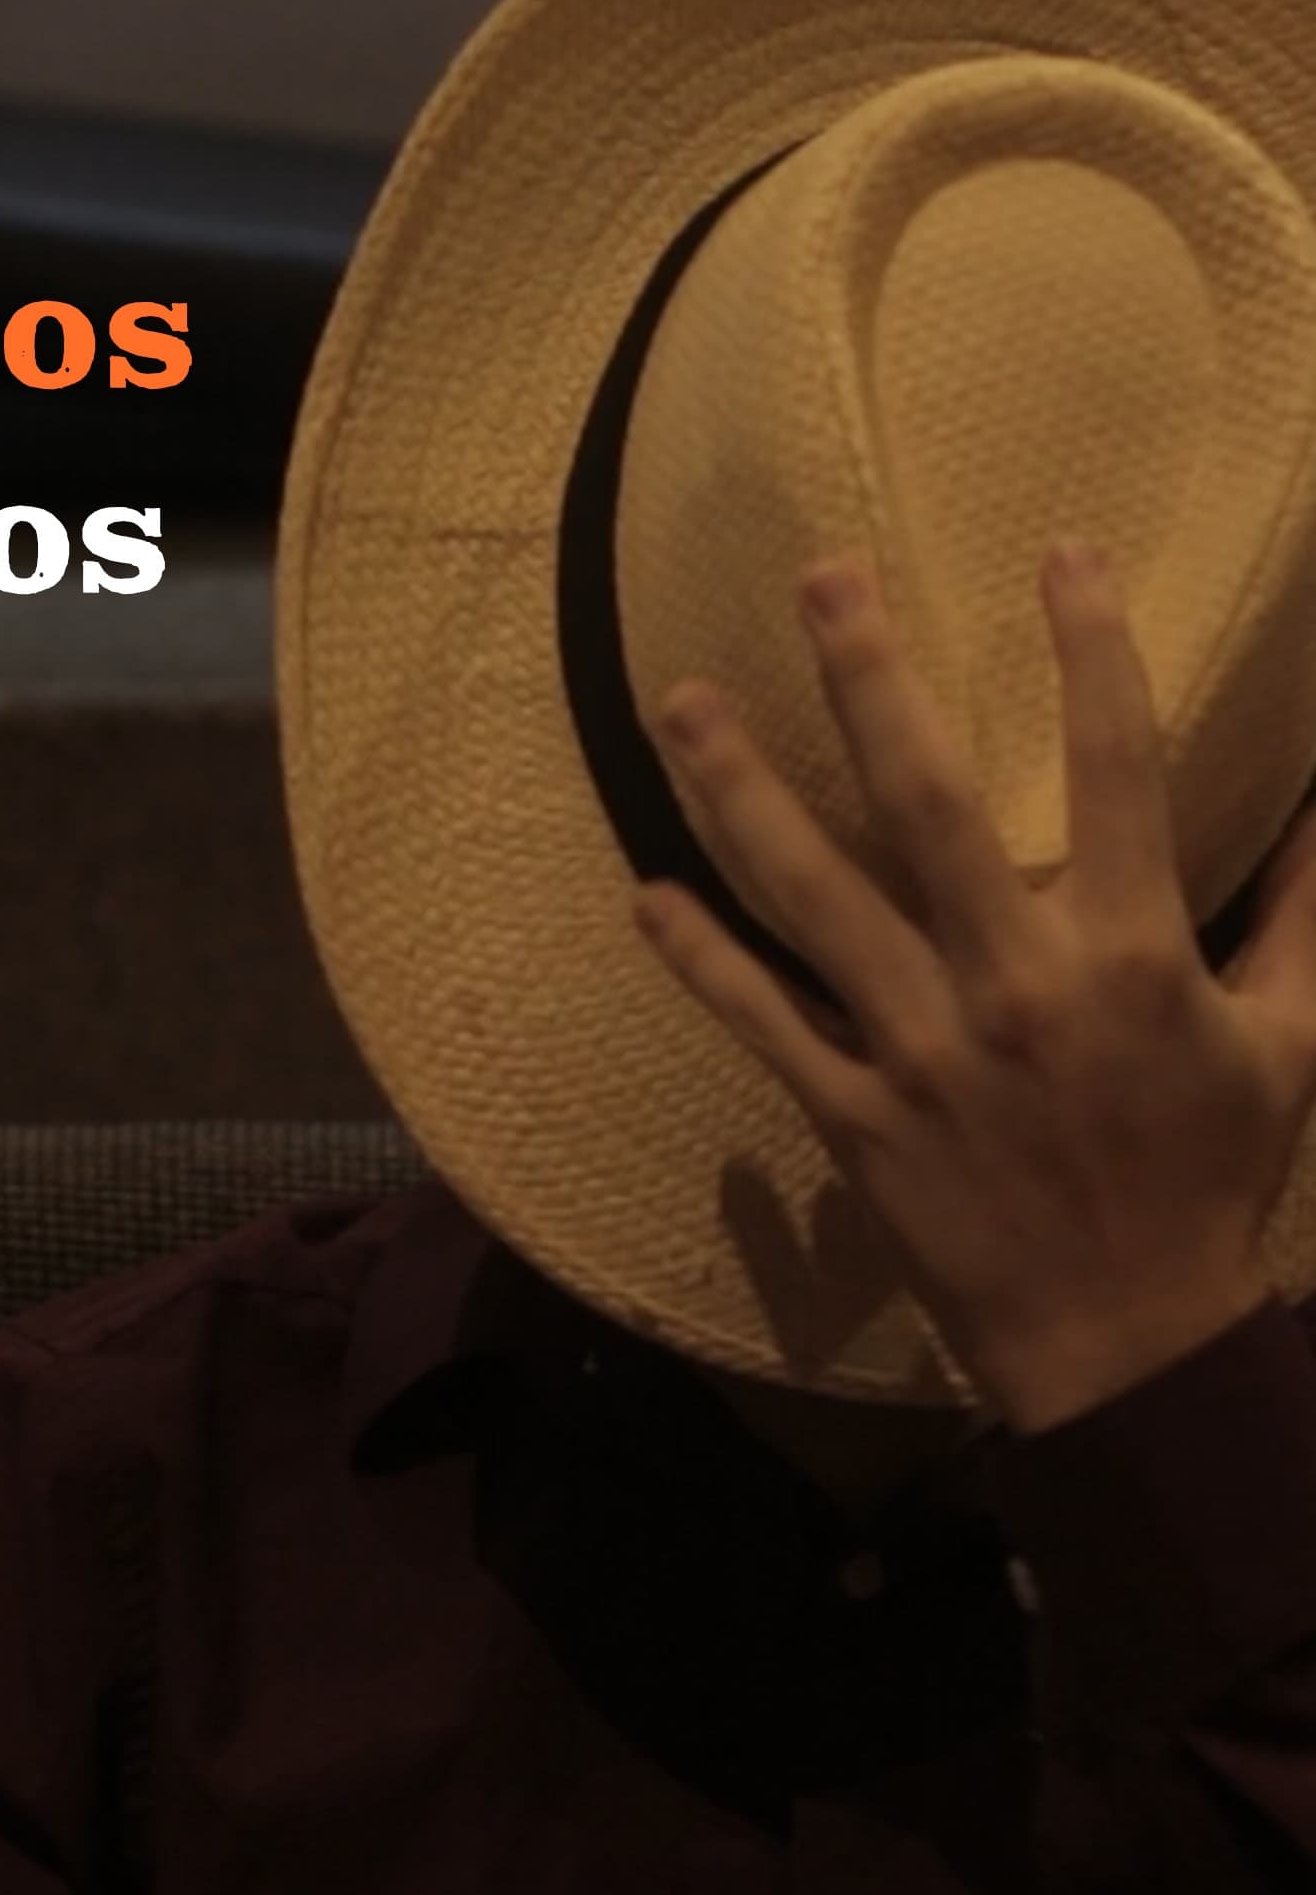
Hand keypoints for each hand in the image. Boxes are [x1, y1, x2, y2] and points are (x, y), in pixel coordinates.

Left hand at [632, 542, 1315, 1431]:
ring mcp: (921, 1052)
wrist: (1129, 1343)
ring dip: (739, 795)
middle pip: (927, 801)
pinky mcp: (855, 1119)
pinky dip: (700, 961)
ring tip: (681, 702)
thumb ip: (1308, 912)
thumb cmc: (1211, 1184)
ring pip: (813, 899)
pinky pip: (762, 1026)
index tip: (1062, 551)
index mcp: (1131, 953)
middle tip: (819, 576)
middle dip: (870, 679)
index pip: (1116, 765)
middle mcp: (1014, 985)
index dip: (1093, 649)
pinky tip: (644, 893)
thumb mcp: (1291, 1042)